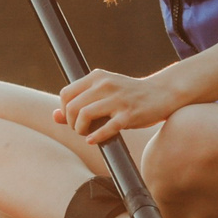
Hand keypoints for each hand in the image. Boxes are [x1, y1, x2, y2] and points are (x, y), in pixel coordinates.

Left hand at [55, 68, 185, 145]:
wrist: (162, 93)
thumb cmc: (129, 95)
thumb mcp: (103, 92)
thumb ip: (80, 102)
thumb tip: (55, 116)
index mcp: (97, 77)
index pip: (65, 94)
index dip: (65, 110)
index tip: (73, 118)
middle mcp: (105, 85)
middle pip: (72, 107)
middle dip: (72, 123)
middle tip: (81, 129)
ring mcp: (117, 99)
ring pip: (84, 115)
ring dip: (81, 130)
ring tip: (88, 134)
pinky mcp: (129, 114)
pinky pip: (107, 128)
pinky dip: (96, 137)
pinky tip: (94, 140)